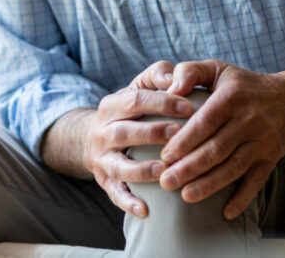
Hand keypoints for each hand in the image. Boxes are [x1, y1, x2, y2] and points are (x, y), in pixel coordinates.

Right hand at [83, 61, 195, 216]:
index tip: (191, 107)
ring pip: (118, 165)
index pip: (135, 100)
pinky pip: (114, 193)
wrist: (94, 136)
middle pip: (124, 132)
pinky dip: (128, 203)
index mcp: (111, 105)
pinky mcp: (104, 180)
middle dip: (151, 133)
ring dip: (141, 169)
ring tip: (163, 171)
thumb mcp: (139, 87)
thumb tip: (175, 77)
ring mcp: (102, 158)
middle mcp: (102, 131)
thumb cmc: (131, 109)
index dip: (163, 103)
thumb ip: (158, 75)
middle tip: (178, 135)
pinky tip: (146, 210)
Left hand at [130, 59, 284, 219]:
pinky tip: (226, 213)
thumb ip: (189, 72)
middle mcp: (250, 120)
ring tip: (185, 196)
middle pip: (216, 149)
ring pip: (233, 167)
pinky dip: (243, 198)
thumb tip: (170, 90)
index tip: (164, 156)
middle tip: (165, 182)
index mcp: (232, 97)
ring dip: (209, 185)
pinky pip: (257, 181)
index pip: (205, 122)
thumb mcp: (217, 68)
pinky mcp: (272, 158)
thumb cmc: (242, 84)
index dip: (184, 140)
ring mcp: (263, 141)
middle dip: (189, 168)